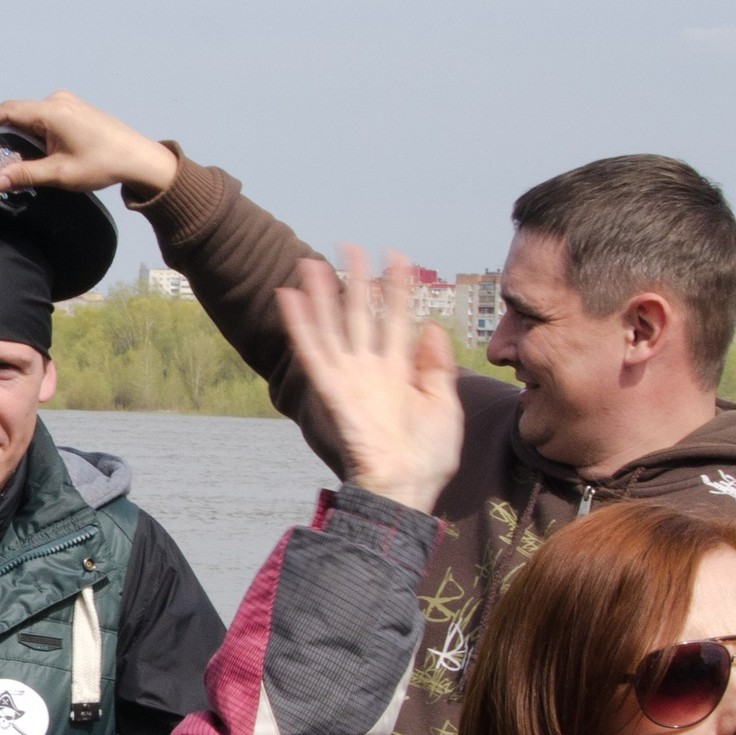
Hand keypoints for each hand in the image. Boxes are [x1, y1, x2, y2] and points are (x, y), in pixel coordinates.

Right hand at [0, 92, 178, 197]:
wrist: (139, 159)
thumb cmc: (104, 164)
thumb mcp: (61, 174)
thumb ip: (26, 174)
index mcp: (52, 111)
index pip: (7, 110)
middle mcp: (58, 101)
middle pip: (17, 111)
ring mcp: (67, 103)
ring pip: (30, 115)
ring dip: (17, 133)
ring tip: (6, 155)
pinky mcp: (74, 110)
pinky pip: (44, 117)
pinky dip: (32, 131)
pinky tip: (30, 150)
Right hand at [273, 249, 463, 513]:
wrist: (407, 489)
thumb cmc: (429, 458)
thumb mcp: (446, 405)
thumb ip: (438, 365)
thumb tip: (430, 327)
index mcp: (400, 373)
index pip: (397, 319)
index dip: (397, 288)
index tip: (399, 256)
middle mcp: (373, 371)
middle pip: (361, 315)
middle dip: (356, 280)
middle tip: (351, 245)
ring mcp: (351, 379)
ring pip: (333, 326)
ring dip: (322, 294)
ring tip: (311, 261)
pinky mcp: (333, 391)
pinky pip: (313, 352)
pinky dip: (300, 324)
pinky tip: (289, 297)